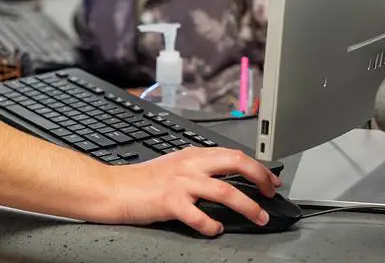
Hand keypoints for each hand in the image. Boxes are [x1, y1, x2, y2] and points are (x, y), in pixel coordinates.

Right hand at [102, 147, 281, 235]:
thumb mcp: (174, 166)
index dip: (257, 166)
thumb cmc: (141, 181)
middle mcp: (190, 165)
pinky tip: (216, 230)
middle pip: (236, 163)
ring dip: (248, 206)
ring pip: (225, 191)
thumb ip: (198, 169)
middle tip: (271, 192)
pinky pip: (199, 216)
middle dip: (260, 177)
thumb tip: (225, 180)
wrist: (114, 188)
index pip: (233, 154)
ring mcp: (181, 183)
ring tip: (259, 217)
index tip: (270, 179)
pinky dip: (212, 225)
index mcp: (192, 155)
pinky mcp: (171, 202)